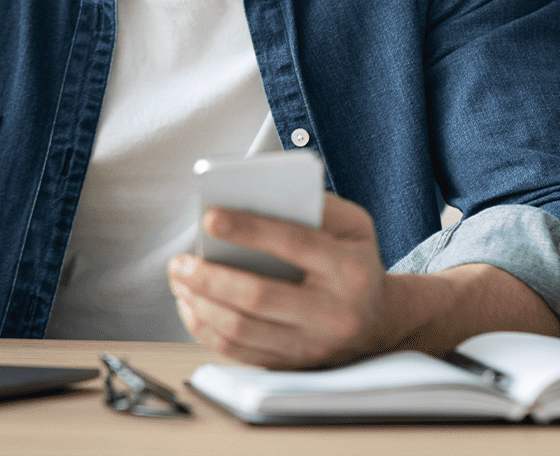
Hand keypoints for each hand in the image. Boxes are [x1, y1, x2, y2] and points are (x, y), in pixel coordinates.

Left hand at [167, 194, 396, 367]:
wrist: (380, 321)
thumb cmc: (356, 261)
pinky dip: (206, 329)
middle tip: (179, 260)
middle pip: (259, 296)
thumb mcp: (353, 225)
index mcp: (351, 270)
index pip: (294, 245)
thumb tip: (258, 196)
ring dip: (201, 304)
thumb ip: (315, 205)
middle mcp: (334, 313)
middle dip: (210, 277)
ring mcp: (313, 346)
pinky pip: (238, 352)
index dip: (249, 231)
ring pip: (242, 330)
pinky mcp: (293, 365)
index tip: (209, 219)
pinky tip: (190, 305)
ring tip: (179, 279)